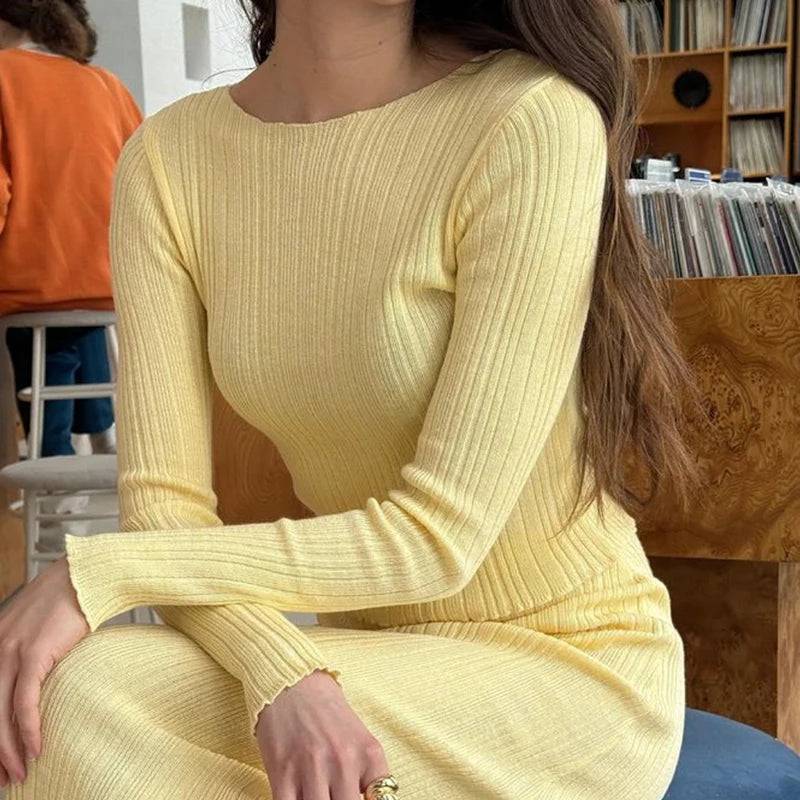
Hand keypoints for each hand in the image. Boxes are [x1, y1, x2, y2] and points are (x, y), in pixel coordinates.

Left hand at [0, 557, 89, 788]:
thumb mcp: (41, 625)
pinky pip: (24, 701)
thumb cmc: (75, 596)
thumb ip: (31, 649)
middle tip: (3, 778)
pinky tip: (35, 748)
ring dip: (7, 749)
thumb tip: (37, 679)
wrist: (92, 574)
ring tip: (18, 773)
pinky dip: (27, 729)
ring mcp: (11, 648)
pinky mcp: (34, 652)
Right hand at [256, 669, 389, 799]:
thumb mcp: (359, 739)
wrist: (293, 682)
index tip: (356, 797)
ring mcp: (312, 768)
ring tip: (319, 796)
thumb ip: (366, 776)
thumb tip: (366, 799)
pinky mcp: (283, 773)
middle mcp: (344, 761)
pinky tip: (299, 798)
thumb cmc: (328, 713)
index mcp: (369, 754)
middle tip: (335, 796)